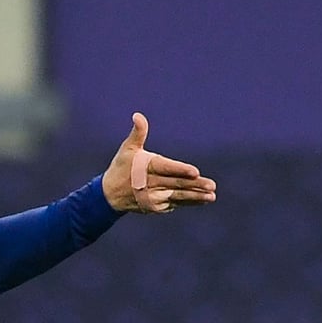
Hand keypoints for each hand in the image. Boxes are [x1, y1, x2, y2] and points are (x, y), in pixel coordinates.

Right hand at [102, 112, 216, 212]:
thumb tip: (138, 115)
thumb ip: (138, 133)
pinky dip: (188, 202)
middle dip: (194, 185)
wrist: (110, 194)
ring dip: (196, 197)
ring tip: (211, 196)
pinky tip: (201, 201)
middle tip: (211, 185)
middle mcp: (150, 184)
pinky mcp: (155, 207)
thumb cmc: (122, 167)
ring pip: (178, 196)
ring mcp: (153, 198)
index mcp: (145, 167)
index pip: (165, 168)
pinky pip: (174, 203)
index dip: (180, 170)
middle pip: (175, 184)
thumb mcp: (127, 149)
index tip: (195, 172)